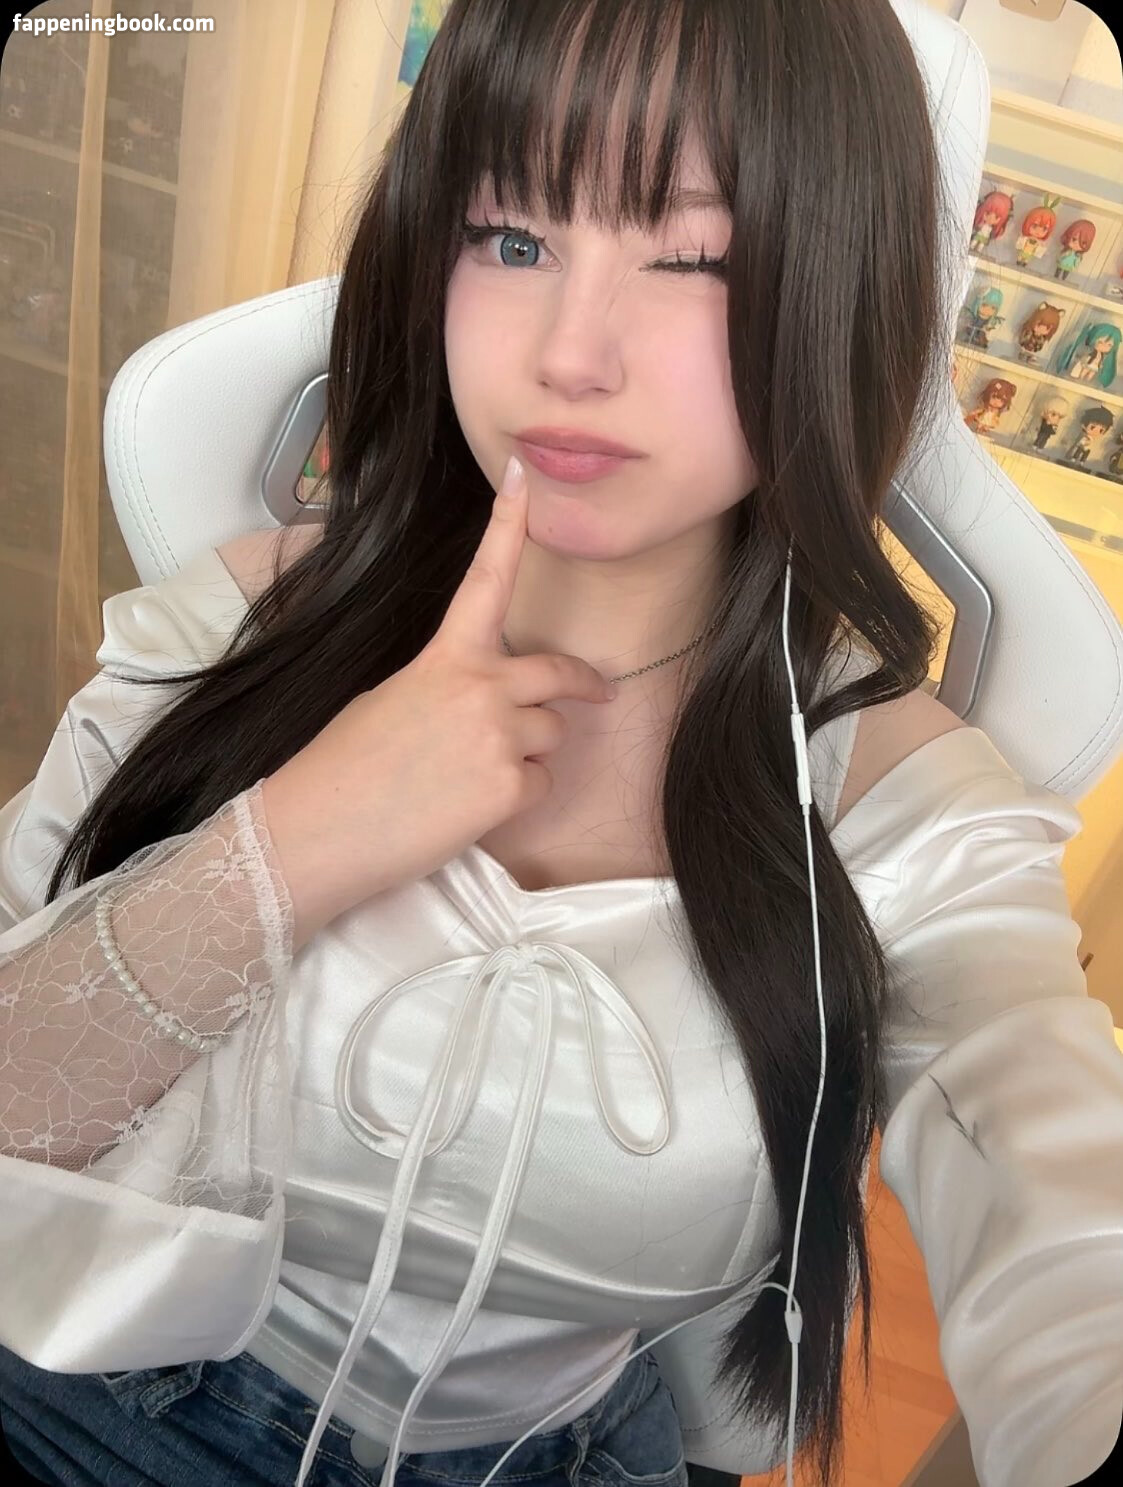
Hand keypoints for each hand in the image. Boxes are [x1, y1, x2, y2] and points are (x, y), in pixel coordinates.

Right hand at [261, 456, 615, 946]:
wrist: (315, 832)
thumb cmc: (341, 768)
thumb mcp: (391, 700)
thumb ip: (447, 685)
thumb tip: (484, 702)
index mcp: (445, 657)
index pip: (486, 578)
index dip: (508, 524)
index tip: (521, 476)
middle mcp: (481, 687)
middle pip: (557, 673)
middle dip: (583, 683)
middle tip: (599, 689)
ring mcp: (500, 737)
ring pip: (551, 735)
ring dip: (528, 754)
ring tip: (472, 777)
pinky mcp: (510, 789)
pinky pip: (541, 784)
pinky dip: (516, 798)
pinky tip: (469, 808)